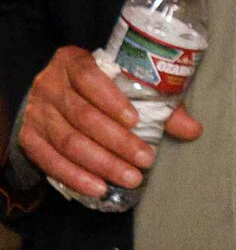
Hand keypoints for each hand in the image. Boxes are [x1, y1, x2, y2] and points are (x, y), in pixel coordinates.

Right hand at [12, 45, 203, 199]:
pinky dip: (75, 176)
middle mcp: (49, 85)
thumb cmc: (100, 87)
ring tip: (130, 177)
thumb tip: (193, 129)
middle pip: (83, 116)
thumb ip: (159, 103)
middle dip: (117, 142)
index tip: (136, 121)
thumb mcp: (126, 84)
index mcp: (72, 62)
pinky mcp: (28, 137)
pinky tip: (98, 188)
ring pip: (68, 141)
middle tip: (145, 160)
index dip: (111, 100)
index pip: (89, 77)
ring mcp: (36, 112)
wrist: (54, 93)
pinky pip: (49, 161)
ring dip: (101, 163)